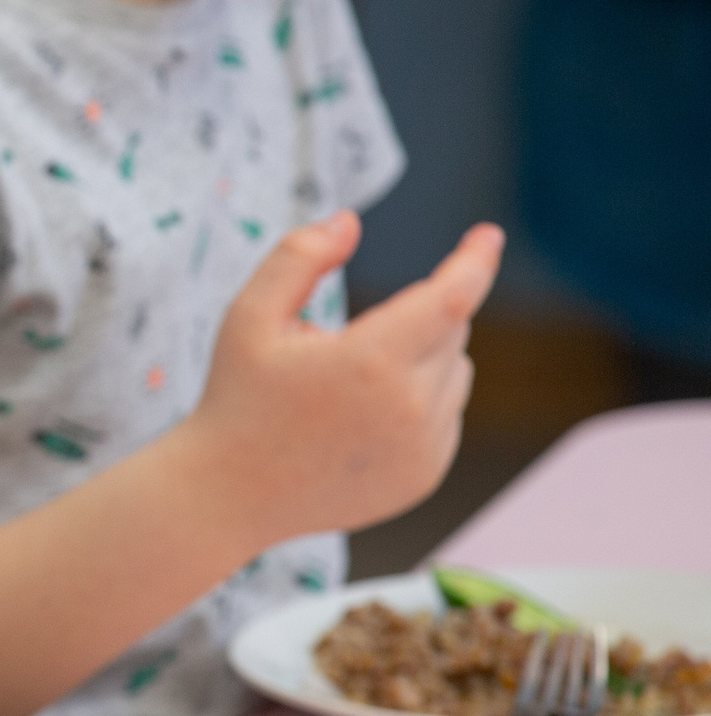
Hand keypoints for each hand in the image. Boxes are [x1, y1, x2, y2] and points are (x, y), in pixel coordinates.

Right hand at [184, 212, 501, 549]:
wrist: (228, 494)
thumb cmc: (236, 397)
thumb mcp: (248, 316)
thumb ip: (298, 257)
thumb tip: (350, 221)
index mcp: (369, 360)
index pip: (451, 297)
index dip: (474, 260)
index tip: (488, 234)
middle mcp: (408, 408)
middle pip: (452, 331)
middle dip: (417, 316)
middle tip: (349, 339)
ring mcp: (422, 449)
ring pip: (457, 373)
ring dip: (424, 358)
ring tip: (352, 383)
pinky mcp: (424, 477)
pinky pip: (448, 416)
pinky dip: (423, 402)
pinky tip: (363, 418)